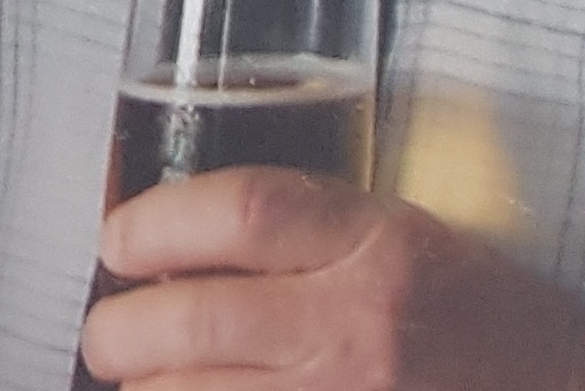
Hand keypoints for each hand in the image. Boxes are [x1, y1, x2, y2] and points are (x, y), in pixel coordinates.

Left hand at [81, 169, 584, 390]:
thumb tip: (165, 248)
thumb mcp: (401, 234)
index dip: (153, 222)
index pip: (238, 211)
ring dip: (145, 389)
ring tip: (138, 379)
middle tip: (107, 332)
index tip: (116, 238)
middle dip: (120, 327)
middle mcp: (359, 324)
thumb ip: (301, 232)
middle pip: (192, 317)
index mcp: (376, 243)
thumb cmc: (477, 311)